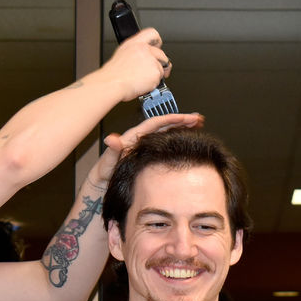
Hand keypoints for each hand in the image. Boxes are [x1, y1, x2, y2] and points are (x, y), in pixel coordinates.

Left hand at [88, 112, 204, 186]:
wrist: (103, 182)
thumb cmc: (105, 172)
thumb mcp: (108, 161)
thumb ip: (112, 150)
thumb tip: (112, 139)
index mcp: (133, 137)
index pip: (156, 123)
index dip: (171, 119)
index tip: (185, 118)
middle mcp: (140, 138)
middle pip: (164, 124)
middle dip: (181, 120)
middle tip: (197, 119)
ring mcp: (145, 144)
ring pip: (166, 130)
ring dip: (181, 126)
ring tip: (196, 123)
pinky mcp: (148, 151)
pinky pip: (165, 140)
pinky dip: (176, 136)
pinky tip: (186, 137)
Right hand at [100, 28, 172, 101]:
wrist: (112, 83)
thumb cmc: (113, 74)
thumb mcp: (121, 55)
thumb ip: (135, 53)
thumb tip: (142, 59)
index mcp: (135, 43)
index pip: (152, 34)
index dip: (157, 41)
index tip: (158, 47)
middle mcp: (144, 49)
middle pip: (161, 54)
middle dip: (160, 64)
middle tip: (155, 71)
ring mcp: (151, 60)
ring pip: (161, 68)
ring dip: (155, 76)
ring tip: (142, 80)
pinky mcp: (156, 71)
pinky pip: (160, 79)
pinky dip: (153, 84)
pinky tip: (143, 84)